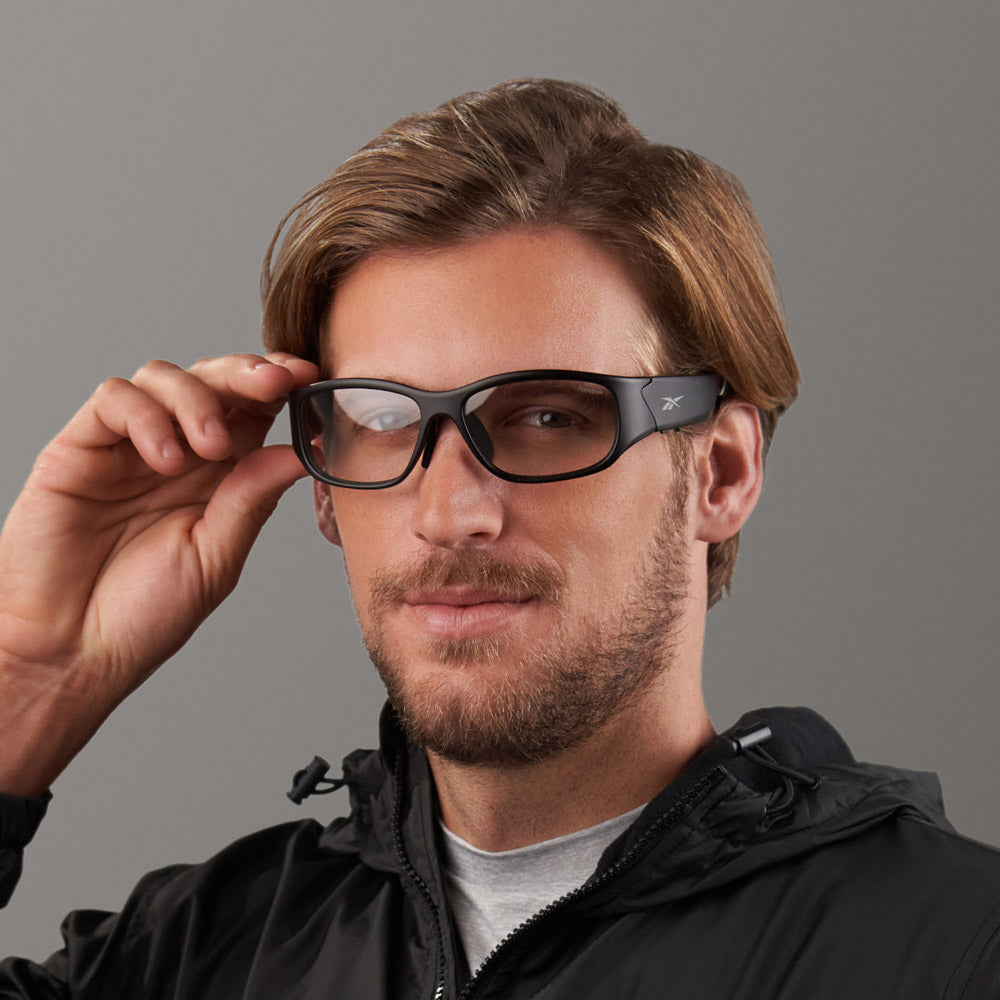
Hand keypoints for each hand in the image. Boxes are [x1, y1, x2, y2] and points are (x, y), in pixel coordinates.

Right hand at [0, 352, 318, 794]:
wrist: (71, 651)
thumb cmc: (142, 614)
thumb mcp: (216, 555)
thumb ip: (252, 497)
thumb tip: (302, 451)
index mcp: (219, 476)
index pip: (254, 409)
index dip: (282, 384)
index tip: (311, 376)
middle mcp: (177, 452)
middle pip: (215, 380)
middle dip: (250, 371)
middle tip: (276, 382)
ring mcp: (128, 447)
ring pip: (164, 377)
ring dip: (198, 399)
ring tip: (209, 449)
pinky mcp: (80, 448)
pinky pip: (114, 400)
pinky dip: (146, 416)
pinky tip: (165, 457)